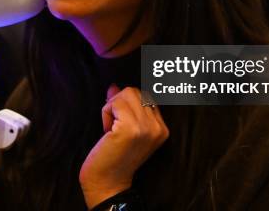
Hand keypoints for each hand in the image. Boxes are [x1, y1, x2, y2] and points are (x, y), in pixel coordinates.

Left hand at [79, 85, 168, 208]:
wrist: (107, 182)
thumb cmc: (113, 156)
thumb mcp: (124, 127)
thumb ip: (124, 105)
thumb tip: (114, 86)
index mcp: (162, 129)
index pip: (145, 95)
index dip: (127, 104)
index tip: (119, 122)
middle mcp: (158, 127)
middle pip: (135, 91)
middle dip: (118, 103)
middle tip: (113, 126)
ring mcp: (146, 127)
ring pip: (125, 93)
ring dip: (111, 107)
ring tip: (111, 128)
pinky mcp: (130, 128)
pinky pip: (114, 102)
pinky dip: (106, 113)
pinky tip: (107, 132)